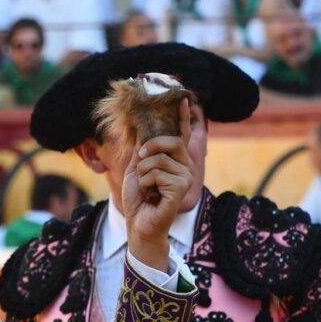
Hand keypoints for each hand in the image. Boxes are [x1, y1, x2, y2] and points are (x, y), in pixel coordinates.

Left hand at [123, 97, 192, 271]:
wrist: (139, 223)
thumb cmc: (138, 198)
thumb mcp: (136, 168)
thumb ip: (142, 148)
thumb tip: (142, 125)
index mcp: (175, 161)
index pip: (181, 134)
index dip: (182, 116)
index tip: (181, 98)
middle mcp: (185, 166)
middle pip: (169, 142)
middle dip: (148, 150)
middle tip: (141, 165)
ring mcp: (185, 177)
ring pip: (157, 159)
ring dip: (142, 174)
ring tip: (146, 188)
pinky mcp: (180, 187)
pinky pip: (155, 173)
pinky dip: (145, 184)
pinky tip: (150, 196)